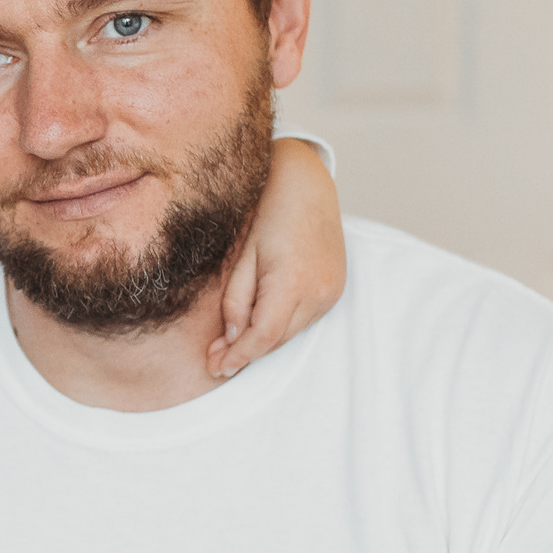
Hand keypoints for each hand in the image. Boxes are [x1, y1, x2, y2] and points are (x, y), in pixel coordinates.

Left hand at [211, 136, 345, 379]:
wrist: (306, 184)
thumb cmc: (268, 211)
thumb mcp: (242, 256)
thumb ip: (236, 301)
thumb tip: (232, 340)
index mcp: (292, 281)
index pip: (263, 337)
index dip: (238, 356)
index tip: (216, 367)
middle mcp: (318, 291)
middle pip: (277, 340)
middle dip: (246, 353)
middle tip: (215, 360)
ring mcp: (331, 291)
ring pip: (291, 333)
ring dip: (263, 342)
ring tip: (231, 345)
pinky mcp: (336, 288)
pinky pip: (304, 319)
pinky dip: (281, 326)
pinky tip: (259, 324)